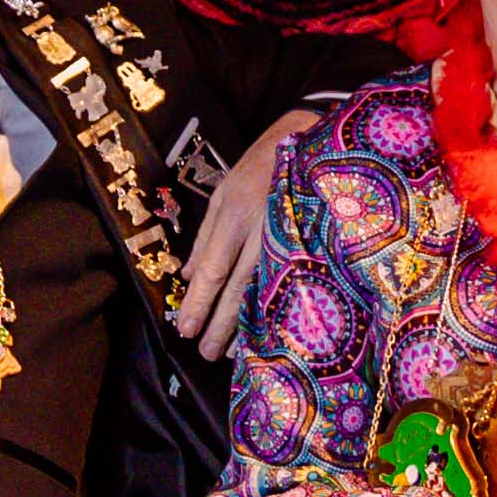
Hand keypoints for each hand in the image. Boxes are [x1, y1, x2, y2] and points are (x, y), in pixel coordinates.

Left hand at [177, 109, 316, 354]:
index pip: (213, 268)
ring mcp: (290, 238)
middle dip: (220, 324)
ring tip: (232, 352)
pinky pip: (289, 283)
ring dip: (247, 325)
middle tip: (205, 353)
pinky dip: (275, 309)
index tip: (185, 329)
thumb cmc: (259, 168)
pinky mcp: (310, 244)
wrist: (311, 142)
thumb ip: (206, 236)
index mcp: (234, 214)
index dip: (198, 302)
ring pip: (266, 291)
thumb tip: (187, 274)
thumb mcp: (223, 193)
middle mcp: (261, 230)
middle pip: (238, 288)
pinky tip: (268, 329)